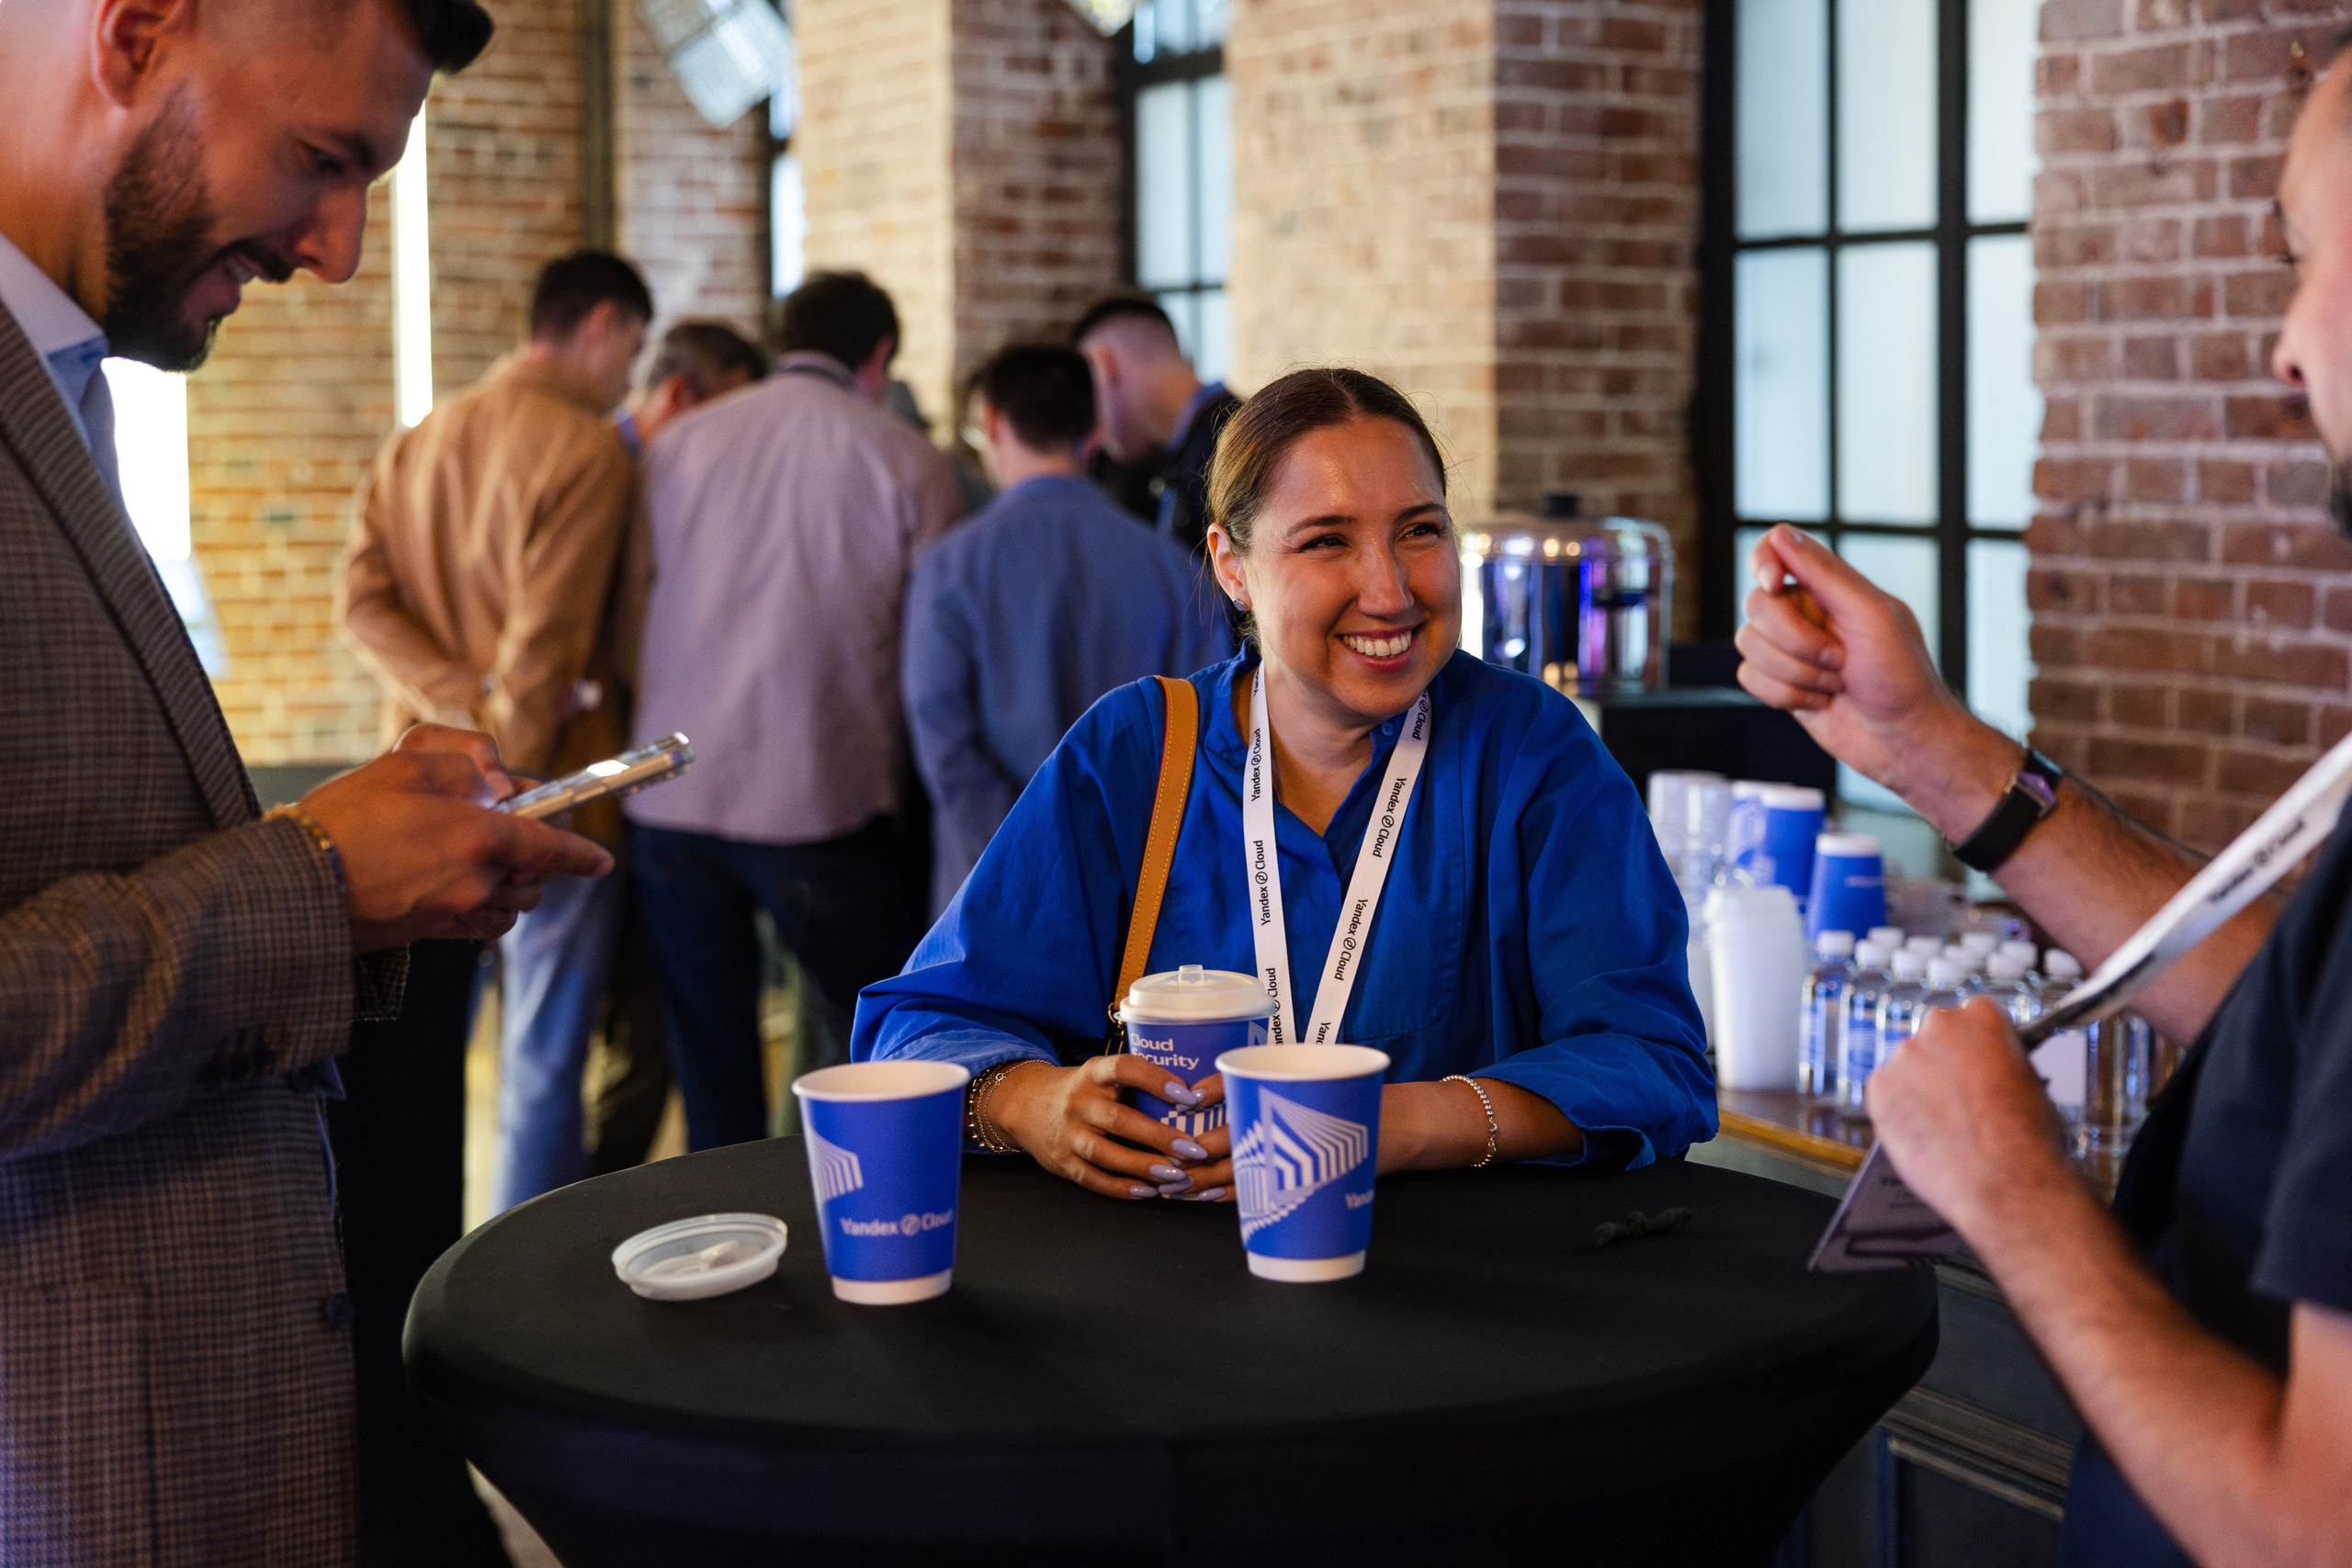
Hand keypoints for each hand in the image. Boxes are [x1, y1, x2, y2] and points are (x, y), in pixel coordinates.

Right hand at [300, 729, 613, 951]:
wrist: (294, 882)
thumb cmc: (344, 819)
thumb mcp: (405, 763)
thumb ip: (466, 764)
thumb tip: (501, 784)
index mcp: (476, 838)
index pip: (549, 846)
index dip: (581, 853)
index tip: (603, 861)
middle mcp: (474, 882)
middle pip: (533, 877)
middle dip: (531, 856)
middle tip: (496, 826)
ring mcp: (453, 913)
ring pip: (509, 905)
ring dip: (507, 883)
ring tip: (468, 855)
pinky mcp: (431, 933)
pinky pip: (479, 923)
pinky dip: (481, 906)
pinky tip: (450, 883)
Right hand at [988, 1057, 1232, 1201]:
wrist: (1026, 1105)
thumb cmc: (1084, 1090)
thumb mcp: (1102, 1075)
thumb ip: (1137, 1083)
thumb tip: (1196, 1095)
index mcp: (1093, 1073)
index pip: (1124, 1069)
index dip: (1155, 1079)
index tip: (1187, 1094)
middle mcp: (1079, 1102)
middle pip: (1118, 1119)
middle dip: (1158, 1136)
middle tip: (1193, 1148)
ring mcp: (1068, 1134)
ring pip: (1105, 1154)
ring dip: (1142, 1166)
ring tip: (1175, 1175)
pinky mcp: (1063, 1162)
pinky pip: (1093, 1179)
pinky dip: (1121, 1188)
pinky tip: (1148, 1191)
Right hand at [1733, 526, 2012, 829]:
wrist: (1903, 739)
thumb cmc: (1902, 677)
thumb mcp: (1870, 615)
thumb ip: (1824, 574)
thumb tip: (1781, 535)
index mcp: (1831, 587)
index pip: (1777, 549)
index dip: (1764, 562)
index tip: (1774, 584)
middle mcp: (1805, 613)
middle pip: (1756, 605)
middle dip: (1796, 640)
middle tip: (1838, 658)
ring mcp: (1790, 649)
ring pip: (1748, 644)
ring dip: (1795, 673)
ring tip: (1835, 684)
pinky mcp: (1779, 683)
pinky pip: (1748, 677)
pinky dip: (1784, 695)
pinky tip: (1819, 701)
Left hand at [1864, 998, 2076, 1239]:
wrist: (2004, 1177)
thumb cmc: (2028, 1138)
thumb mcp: (2031, 1083)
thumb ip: (2001, 1063)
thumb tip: (1989, 1072)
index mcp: (1983, 1016)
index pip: (1969, 1017)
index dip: (1972, 1046)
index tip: (1973, 1063)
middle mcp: (1939, 1026)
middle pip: (1933, 1039)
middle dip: (1942, 1065)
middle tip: (1957, 1099)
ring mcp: (1905, 1055)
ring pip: (1907, 1069)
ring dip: (1918, 1089)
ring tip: (1943, 1125)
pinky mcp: (1879, 1087)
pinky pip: (1885, 1095)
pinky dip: (1898, 1111)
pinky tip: (1923, 1133)